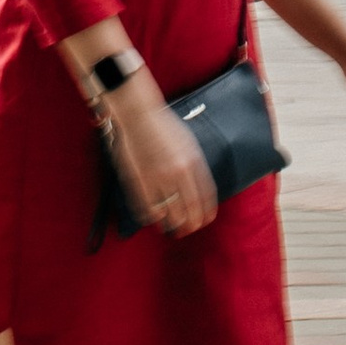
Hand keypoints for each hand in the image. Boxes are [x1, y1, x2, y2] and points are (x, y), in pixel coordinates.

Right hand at [104, 84, 217, 234]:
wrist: (138, 115)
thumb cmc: (163, 126)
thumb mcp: (188, 142)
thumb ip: (195, 165)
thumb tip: (199, 188)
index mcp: (194, 162)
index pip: (207, 198)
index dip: (207, 213)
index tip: (205, 220)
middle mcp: (179, 173)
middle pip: (190, 211)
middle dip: (191, 225)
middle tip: (187, 229)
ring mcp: (159, 178)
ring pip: (171, 215)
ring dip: (172, 224)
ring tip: (170, 226)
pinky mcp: (139, 181)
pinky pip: (148, 209)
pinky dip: (152, 217)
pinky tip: (153, 217)